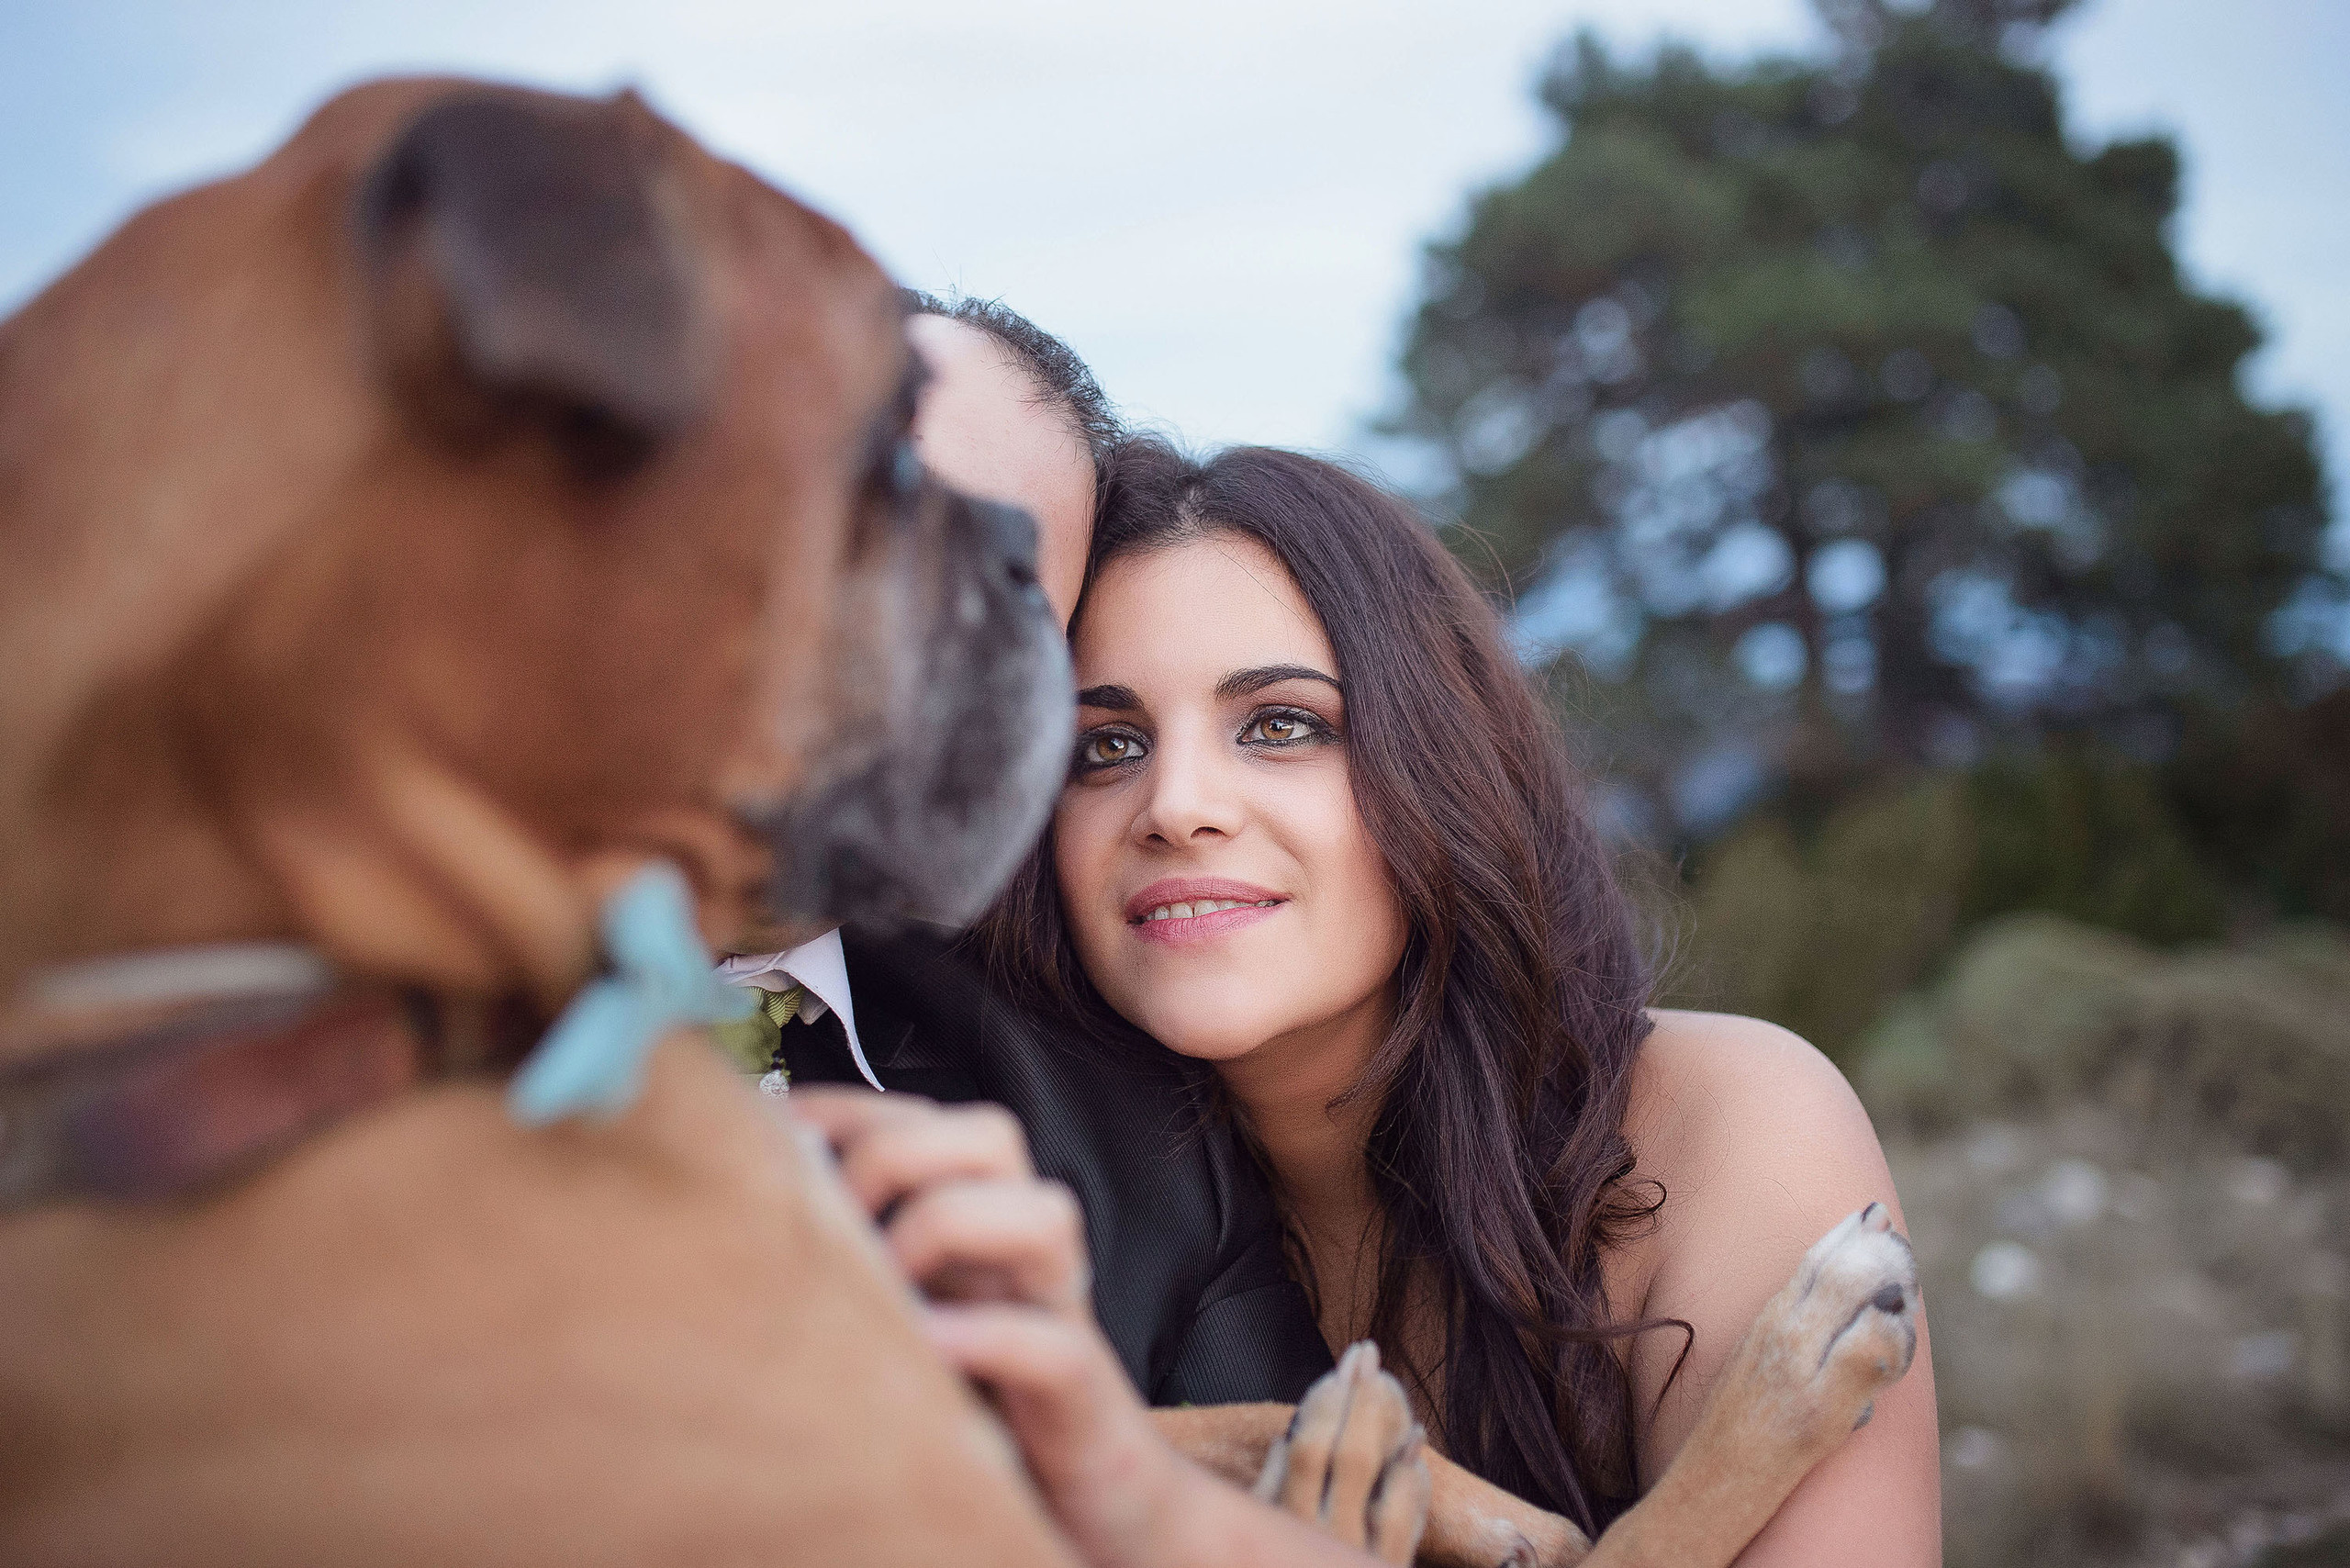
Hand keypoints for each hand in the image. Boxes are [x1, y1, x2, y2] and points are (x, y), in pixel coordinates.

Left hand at [790, 1088, 1379, 1567]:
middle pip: (993, 1134)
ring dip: (952, 1227)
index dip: (845, 1111)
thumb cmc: (973, 1400)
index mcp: (980, 1218)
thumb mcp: (906, 1312)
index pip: (921, 1116)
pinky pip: (1050, 1344)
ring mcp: (1060, 1312)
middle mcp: (1025, 1249)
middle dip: (897, 1153)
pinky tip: (924, 1350)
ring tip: (890, 1283)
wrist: (1082, 1499)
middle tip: (836, 1218)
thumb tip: (751, 1210)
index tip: (771, 1133)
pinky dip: (983, 1337)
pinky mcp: (1080, 1390)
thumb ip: (857, 1256)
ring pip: (1044, 1213)